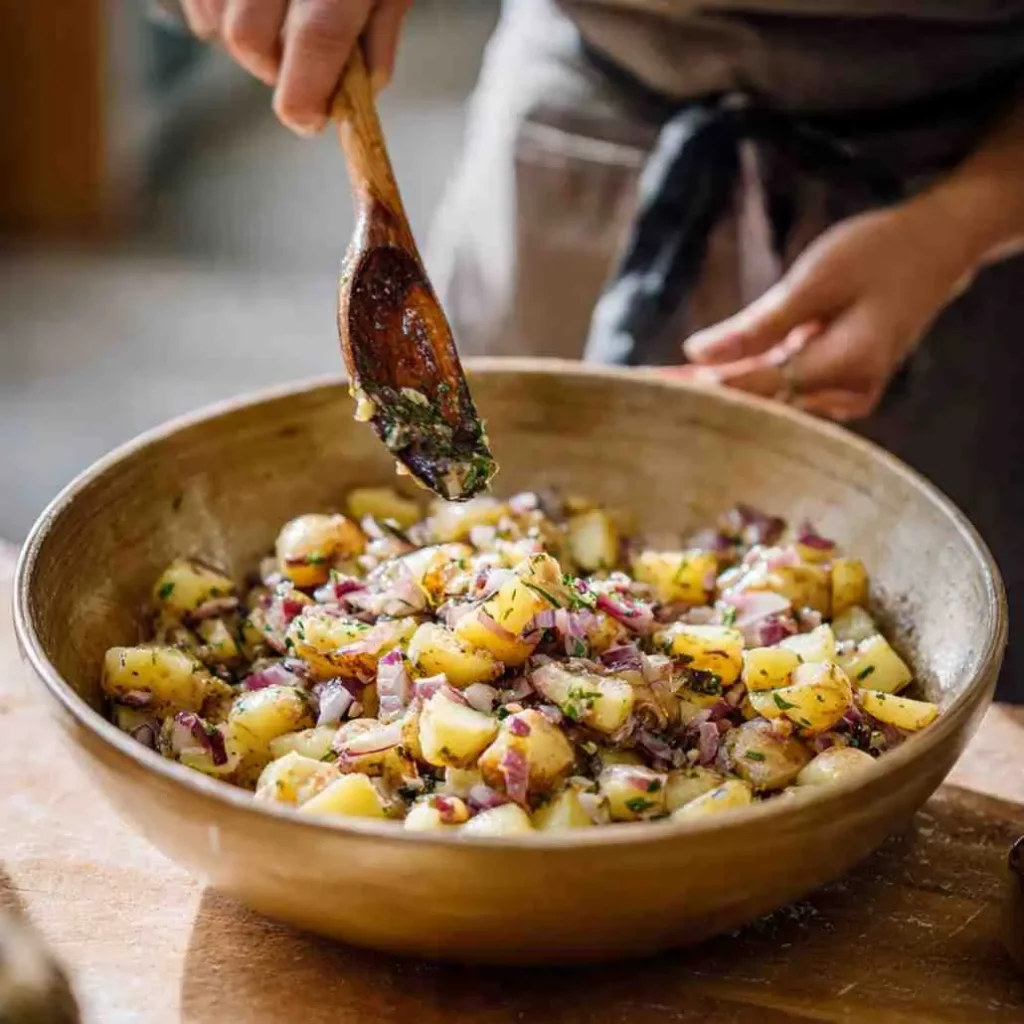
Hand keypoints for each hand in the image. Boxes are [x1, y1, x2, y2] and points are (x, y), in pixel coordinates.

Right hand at [181, 0, 412, 135]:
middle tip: (300, 64)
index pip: (316, 42)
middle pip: (248, 38)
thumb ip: (379, 23)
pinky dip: (213, 5)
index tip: (309, 119)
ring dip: (242, 34)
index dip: (307, 97)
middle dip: (273, 68)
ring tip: (276, 16)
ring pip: (211, 17)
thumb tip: (363, 86)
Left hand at [674, 201, 976, 420]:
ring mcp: (846, 395)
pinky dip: (742, 380)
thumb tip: (697, 357)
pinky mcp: (838, 386)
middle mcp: (847, 394)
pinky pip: (781, 387)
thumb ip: (757, 325)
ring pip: (767, 398)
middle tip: (638, 396)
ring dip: (715, 391)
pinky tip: (696, 381)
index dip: (698, 390)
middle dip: (699, 397)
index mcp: (845, 367)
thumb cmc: (879, 252)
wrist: (938, 247)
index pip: (755, 389)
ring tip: (655, 390)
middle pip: (758, 402)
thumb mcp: (815, 279)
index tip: (648, 391)